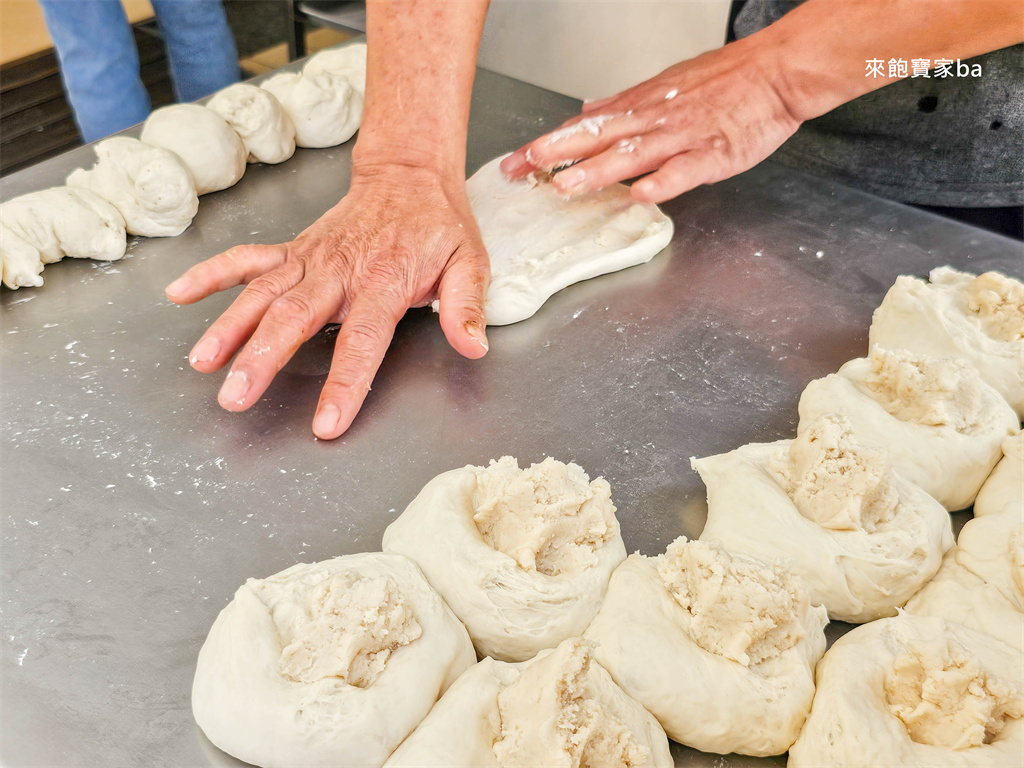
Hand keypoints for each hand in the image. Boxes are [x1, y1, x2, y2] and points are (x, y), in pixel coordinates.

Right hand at [165, 164, 489, 438]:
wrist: (408, 175)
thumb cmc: (439, 226)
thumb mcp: (469, 262)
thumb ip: (466, 306)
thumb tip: (473, 347)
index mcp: (384, 282)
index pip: (363, 340)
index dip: (346, 382)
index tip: (326, 422)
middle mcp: (339, 271)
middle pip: (295, 318)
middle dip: (261, 358)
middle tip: (235, 396)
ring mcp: (310, 259)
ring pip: (262, 293)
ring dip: (228, 327)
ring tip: (202, 363)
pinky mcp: (293, 250)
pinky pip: (247, 259)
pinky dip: (212, 274)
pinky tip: (179, 295)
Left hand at [500, 36, 801, 203]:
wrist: (777, 70)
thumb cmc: (725, 81)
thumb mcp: (664, 86)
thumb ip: (623, 105)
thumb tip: (587, 112)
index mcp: (639, 107)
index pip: (583, 128)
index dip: (546, 145)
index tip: (512, 163)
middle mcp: (653, 120)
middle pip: (597, 138)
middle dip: (556, 155)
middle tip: (521, 171)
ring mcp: (682, 137)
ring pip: (634, 154)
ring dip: (599, 170)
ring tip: (567, 186)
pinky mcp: (713, 153)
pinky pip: (685, 169)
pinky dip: (664, 181)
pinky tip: (642, 194)